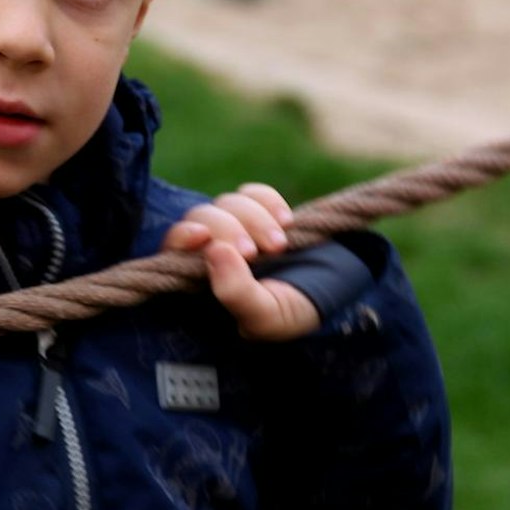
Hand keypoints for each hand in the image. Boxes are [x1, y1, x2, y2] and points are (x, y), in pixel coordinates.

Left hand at [162, 183, 319, 340]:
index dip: (183, 236)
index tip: (203, 237)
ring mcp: (237, 229)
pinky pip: (254, 193)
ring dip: (253, 219)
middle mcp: (213, 251)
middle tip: (256, 253)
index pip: (175, 248)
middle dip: (227, 230)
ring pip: (227, 203)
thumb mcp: (265, 316)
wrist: (334, 296)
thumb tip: (214, 249)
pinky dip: (268, 201)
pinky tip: (286, 221)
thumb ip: (236, 292)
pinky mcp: (262, 213)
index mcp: (201, 281)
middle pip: (200, 218)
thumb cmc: (290, 315)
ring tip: (279, 244)